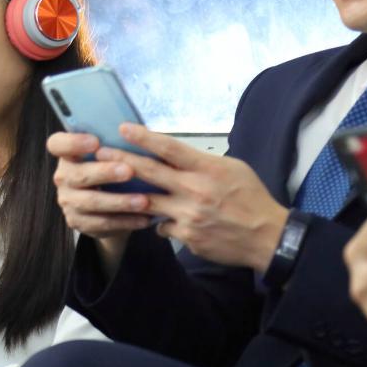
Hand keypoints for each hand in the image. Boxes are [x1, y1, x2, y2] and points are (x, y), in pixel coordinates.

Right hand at [47, 132, 154, 238]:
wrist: (111, 205)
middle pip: (77, 175)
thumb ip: (119, 144)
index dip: (73, 142)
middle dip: (104, 173)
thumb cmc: (115, 168)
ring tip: (144, 201)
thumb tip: (143, 133)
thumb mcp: (114, 153)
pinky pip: (100, 222)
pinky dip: (124, 221)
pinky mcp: (76, 221)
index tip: (96, 142)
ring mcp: (68, 200)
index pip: (57, 144)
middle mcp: (63, 176)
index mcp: (68, 153)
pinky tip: (143, 218)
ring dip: (119, 201)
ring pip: (91, 202)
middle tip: (129, 171)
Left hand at [111, 124, 287, 271]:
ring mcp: (188, 215)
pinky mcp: (186, 237)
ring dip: (128, 194)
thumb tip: (173, 155)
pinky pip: (161, 226)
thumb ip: (201, 162)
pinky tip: (157, 219)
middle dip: (121, 161)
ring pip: (148, 202)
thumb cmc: (251, 198)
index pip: (170, 148)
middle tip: (99, 153)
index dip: (144, 137)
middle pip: (150, 172)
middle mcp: (195, 190)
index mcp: (207, 168)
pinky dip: (158, 221)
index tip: (123, 128)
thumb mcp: (233, 168)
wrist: (267, 237)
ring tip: (110, 186)